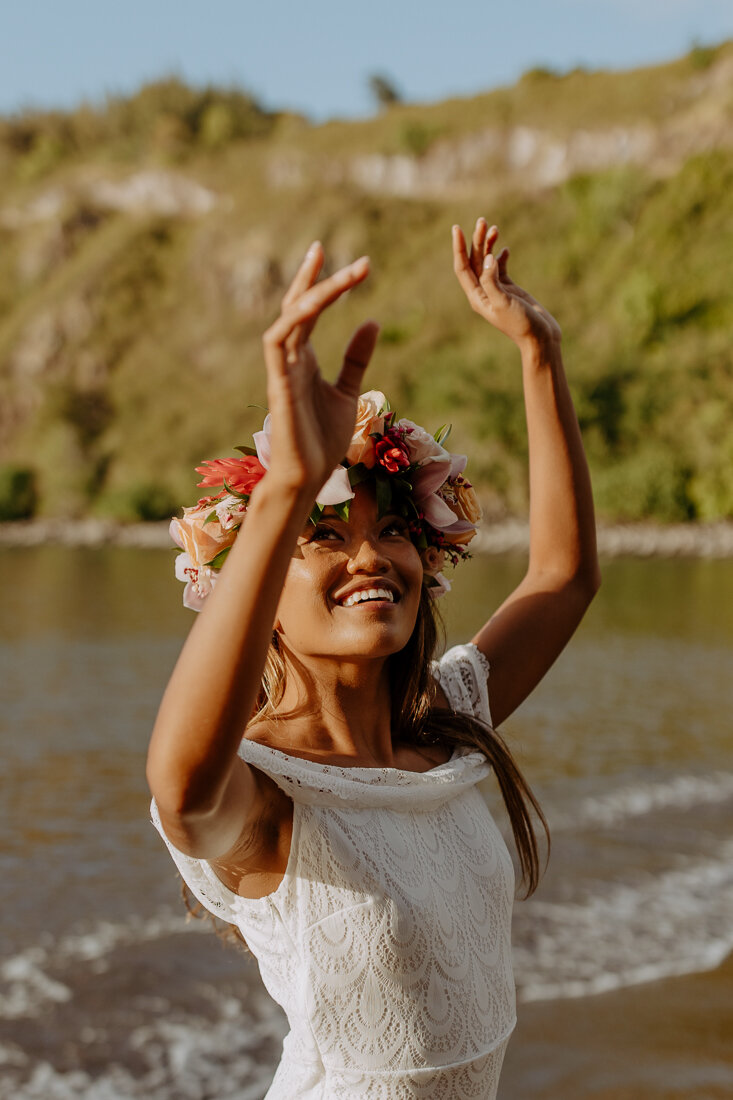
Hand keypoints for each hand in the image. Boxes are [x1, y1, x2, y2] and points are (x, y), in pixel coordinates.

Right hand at [261, 242, 379, 494]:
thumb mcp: (349, 391)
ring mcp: (281, 369)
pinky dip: (294, 319)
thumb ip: (356, 358)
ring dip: (312, 293)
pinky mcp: (278, 383)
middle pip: (297, 306)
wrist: (308, 476)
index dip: (324, 284)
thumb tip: (372, 321)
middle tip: (331, 250)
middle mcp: (289, 358)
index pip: (310, 311)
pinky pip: (277, 341)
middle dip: (312, 277)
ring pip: (290, 318)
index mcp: (304, 359)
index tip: (350, 264)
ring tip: (342, 274)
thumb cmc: (324, 440)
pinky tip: (313, 304)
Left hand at [452, 220, 560, 351]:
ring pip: (487, 262)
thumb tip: (488, 258)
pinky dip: (501, 256)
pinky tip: (505, 249)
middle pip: (474, 261)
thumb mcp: (504, 302)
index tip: (456, 228)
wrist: (539, 338)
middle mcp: (483, 292)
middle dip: (476, 240)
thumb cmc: (521, 324)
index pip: (462, 268)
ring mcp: (496, 289)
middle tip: (482, 221)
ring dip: (489, 245)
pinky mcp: (509, 289)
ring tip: (494, 228)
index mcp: (477, 296)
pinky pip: (500, 268)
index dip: (458, 248)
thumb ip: (492, 280)